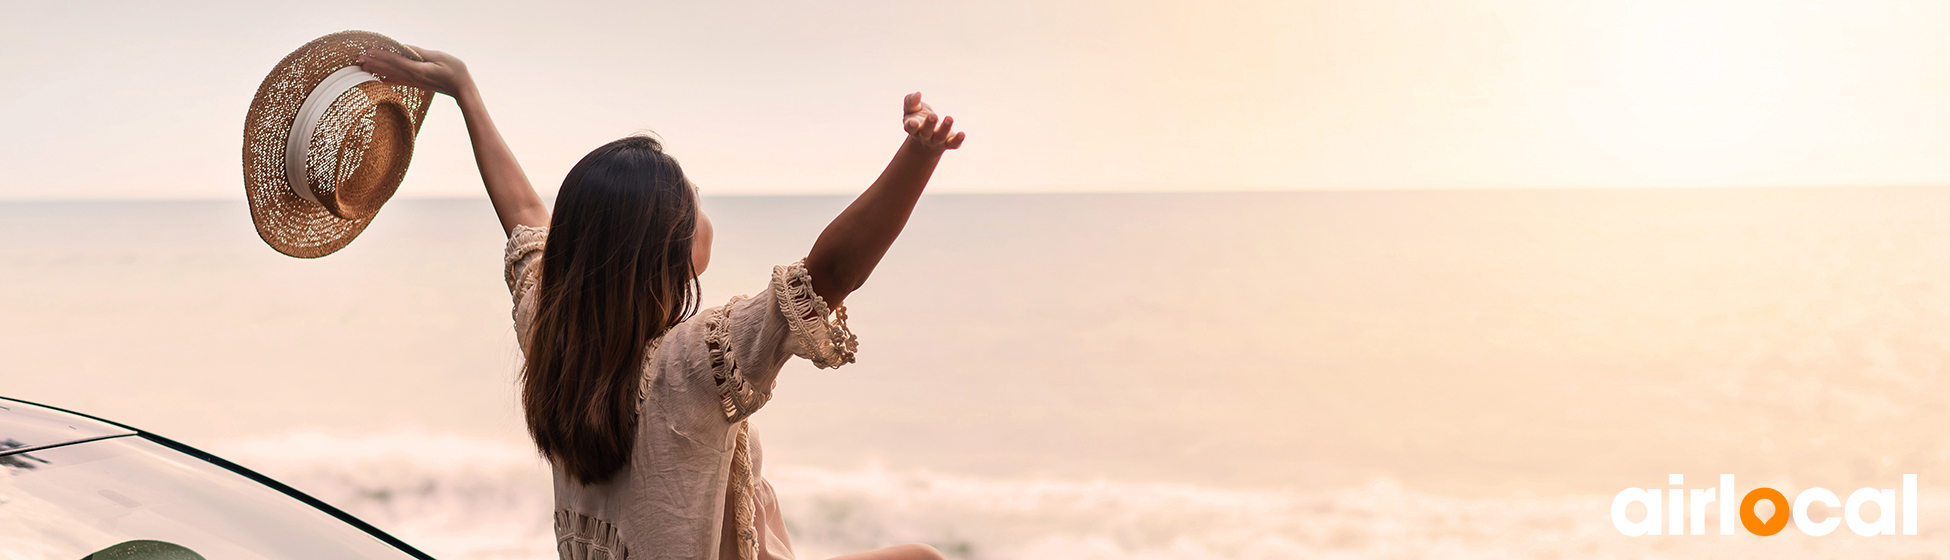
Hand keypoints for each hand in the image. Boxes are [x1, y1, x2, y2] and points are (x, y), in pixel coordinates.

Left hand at [357, 45, 472, 97]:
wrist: (462, 88)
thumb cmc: (455, 70)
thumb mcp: (438, 57)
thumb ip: (420, 53)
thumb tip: (404, 48)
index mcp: (417, 69)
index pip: (395, 60)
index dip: (380, 55)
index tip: (368, 51)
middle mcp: (413, 76)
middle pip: (389, 68)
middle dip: (373, 62)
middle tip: (358, 59)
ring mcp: (414, 81)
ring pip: (392, 74)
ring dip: (377, 70)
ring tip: (363, 67)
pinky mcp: (417, 83)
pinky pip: (399, 80)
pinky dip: (388, 79)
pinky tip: (380, 79)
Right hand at [901, 93, 965, 149]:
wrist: (925, 143)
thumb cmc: (918, 119)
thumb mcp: (912, 109)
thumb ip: (911, 101)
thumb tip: (918, 94)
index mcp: (913, 127)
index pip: (911, 127)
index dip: (911, 125)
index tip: (913, 122)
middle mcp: (924, 136)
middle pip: (926, 132)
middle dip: (929, 124)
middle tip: (933, 116)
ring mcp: (936, 141)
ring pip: (940, 137)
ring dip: (945, 128)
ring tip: (949, 118)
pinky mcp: (948, 143)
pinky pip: (952, 144)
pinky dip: (957, 140)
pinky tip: (962, 134)